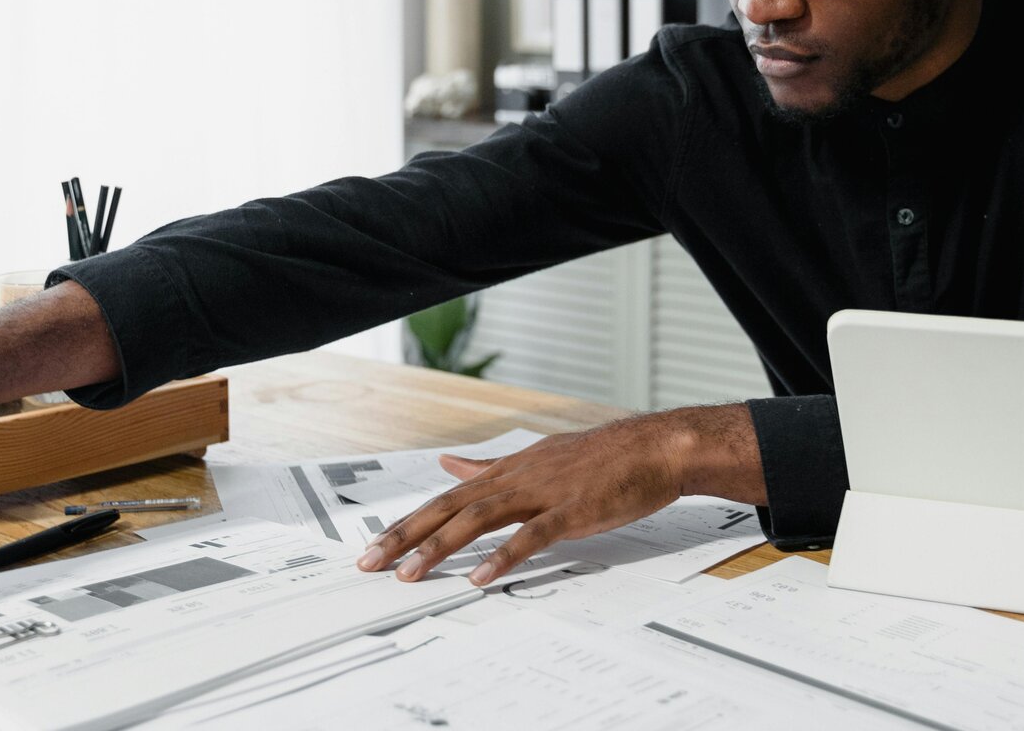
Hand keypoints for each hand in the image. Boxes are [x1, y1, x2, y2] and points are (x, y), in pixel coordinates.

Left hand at [355, 405, 764, 585]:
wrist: (654, 447)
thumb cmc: (602, 458)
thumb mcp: (537, 455)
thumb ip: (490, 467)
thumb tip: (449, 465)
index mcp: (508, 469)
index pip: (446, 497)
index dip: (408, 521)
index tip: (374, 545)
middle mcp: (516, 478)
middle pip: (448, 507)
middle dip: (404, 536)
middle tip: (368, 563)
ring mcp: (542, 493)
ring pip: (478, 520)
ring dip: (439, 547)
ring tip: (409, 574)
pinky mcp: (570, 511)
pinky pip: (530, 537)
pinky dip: (501, 557)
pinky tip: (479, 577)